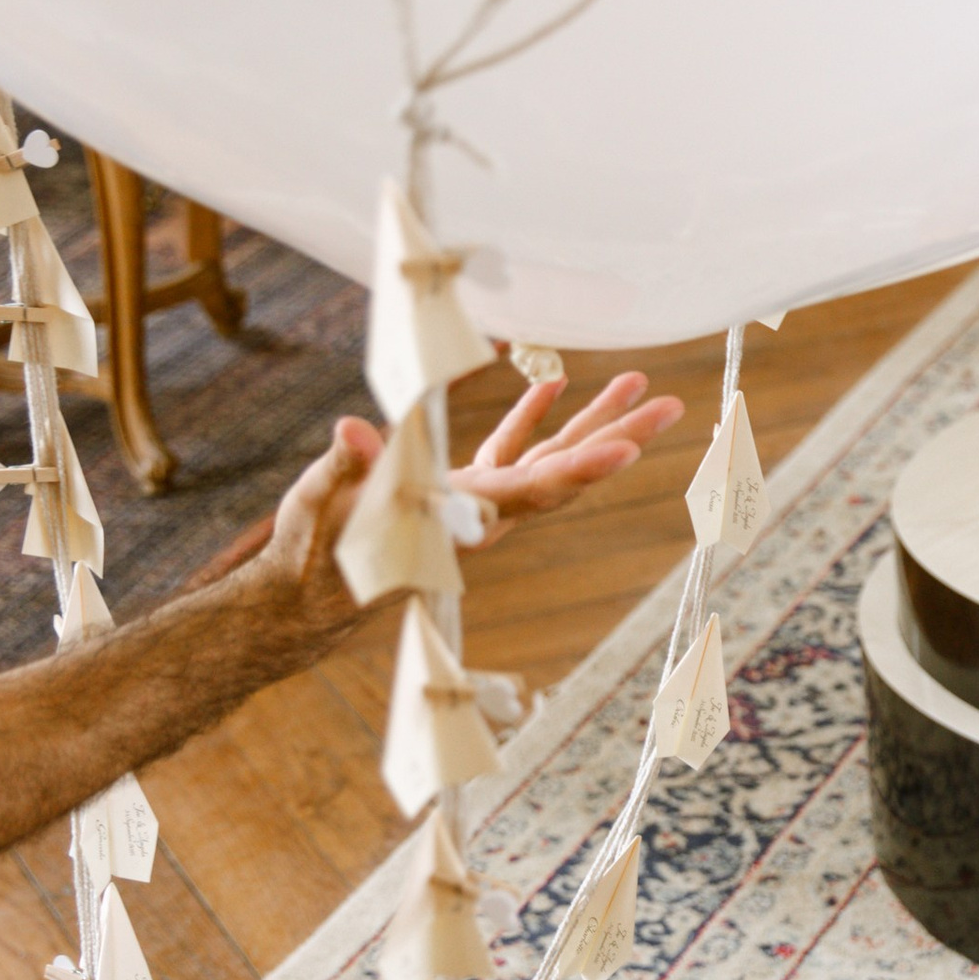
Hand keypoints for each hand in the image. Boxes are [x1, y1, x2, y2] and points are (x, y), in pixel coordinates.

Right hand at [245, 373, 687, 650]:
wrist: (306, 596)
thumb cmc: (310, 557)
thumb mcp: (319, 511)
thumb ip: (342, 473)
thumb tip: (351, 431)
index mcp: (460, 520)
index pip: (532, 492)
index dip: (580, 470)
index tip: (629, 449)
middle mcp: (483, 513)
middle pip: (564, 473)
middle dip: (618, 437)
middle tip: (673, 405)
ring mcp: (475, 501)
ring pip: (546, 458)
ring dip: (590, 422)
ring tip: (637, 383)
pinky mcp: (455, 490)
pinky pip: (505, 451)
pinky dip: (529, 417)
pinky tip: (553, 384)